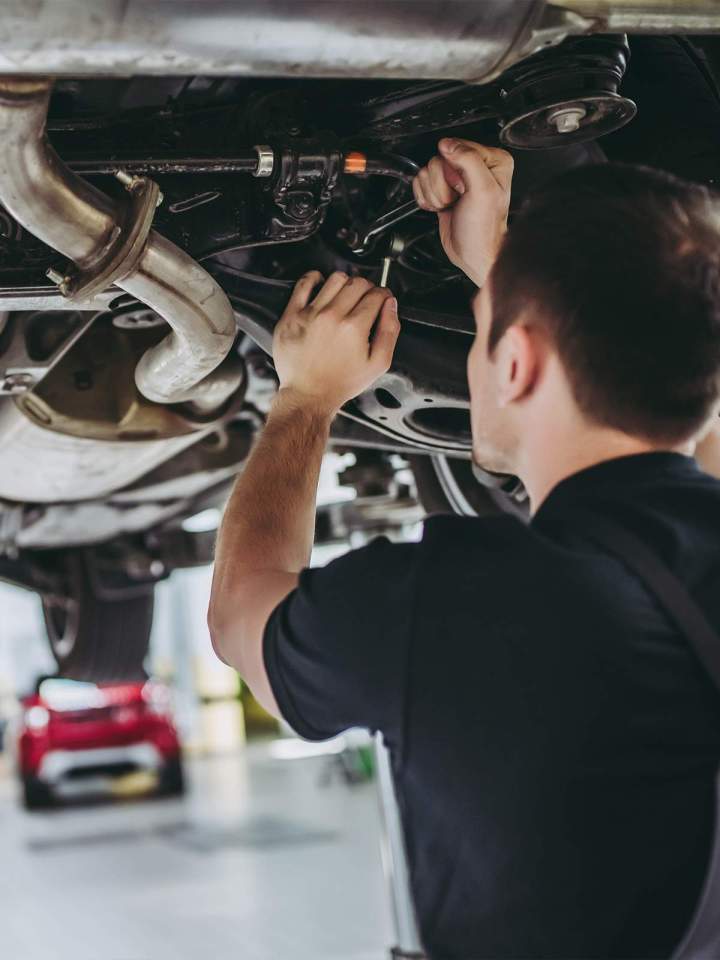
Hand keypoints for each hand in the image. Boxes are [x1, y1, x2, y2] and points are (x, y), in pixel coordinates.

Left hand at [272, 271, 399, 414]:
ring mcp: (309, 314)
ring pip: (335, 279)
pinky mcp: (291, 315)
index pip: (377, 294)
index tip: (381, 300)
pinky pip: (304, 284)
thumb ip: (390, 331)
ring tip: (345, 295)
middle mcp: (331, 317)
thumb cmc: (341, 383)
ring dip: (346, 283)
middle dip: (368, 288)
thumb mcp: (378, 364)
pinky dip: (315, 278)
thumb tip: (390, 304)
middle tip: (366, 300)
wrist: (308, 395)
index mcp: (354, 328)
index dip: (384, 295)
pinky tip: (321, 284)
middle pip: (358, 283)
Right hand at [413, 138, 513, 286]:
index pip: (456, 147)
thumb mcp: (483, 190)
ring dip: (435, 194)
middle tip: (457, 198)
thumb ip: (468, 160)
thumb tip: (447, 145)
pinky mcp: (442, 190)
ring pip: (427, 172)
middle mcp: (474, 166)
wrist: (473, 254)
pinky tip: (442, 208)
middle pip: (438, 160)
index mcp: (492, 160)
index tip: (463, 188)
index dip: (454, 170)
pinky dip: (427, 199)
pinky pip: (421, 183)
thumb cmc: (484, 229)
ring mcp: (456, 179)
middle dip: (442, 184)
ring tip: (450, 205)